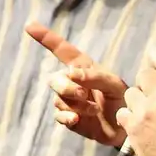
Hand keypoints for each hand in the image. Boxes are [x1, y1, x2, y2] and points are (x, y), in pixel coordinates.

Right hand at [26, 23, 128, 147]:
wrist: (125, 130)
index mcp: (83, 68)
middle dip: (66, 87)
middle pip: (55, 79)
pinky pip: (58, 115)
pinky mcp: (67, 118)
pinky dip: (67, 117)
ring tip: (95, 110)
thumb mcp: (114, 85)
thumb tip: (71, 73)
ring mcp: (68, 101)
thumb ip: (95, 77)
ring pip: (58, 99)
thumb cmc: (122, 101)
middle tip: (85, 95)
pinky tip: (77, 119)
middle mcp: (72, 82)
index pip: (62, 50)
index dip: (46, 37)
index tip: (29, 26)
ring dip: (76, 105)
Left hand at [115, 46, 155, 155]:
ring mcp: (144, 111)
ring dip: (136, 100)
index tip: (154, 55)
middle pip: (143, 74)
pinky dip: (128, 117)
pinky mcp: (132, 126)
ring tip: (144, 112)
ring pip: (131, 93)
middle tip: (151, 93)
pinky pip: (123, 112)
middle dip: (146, 81)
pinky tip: (136, 124)